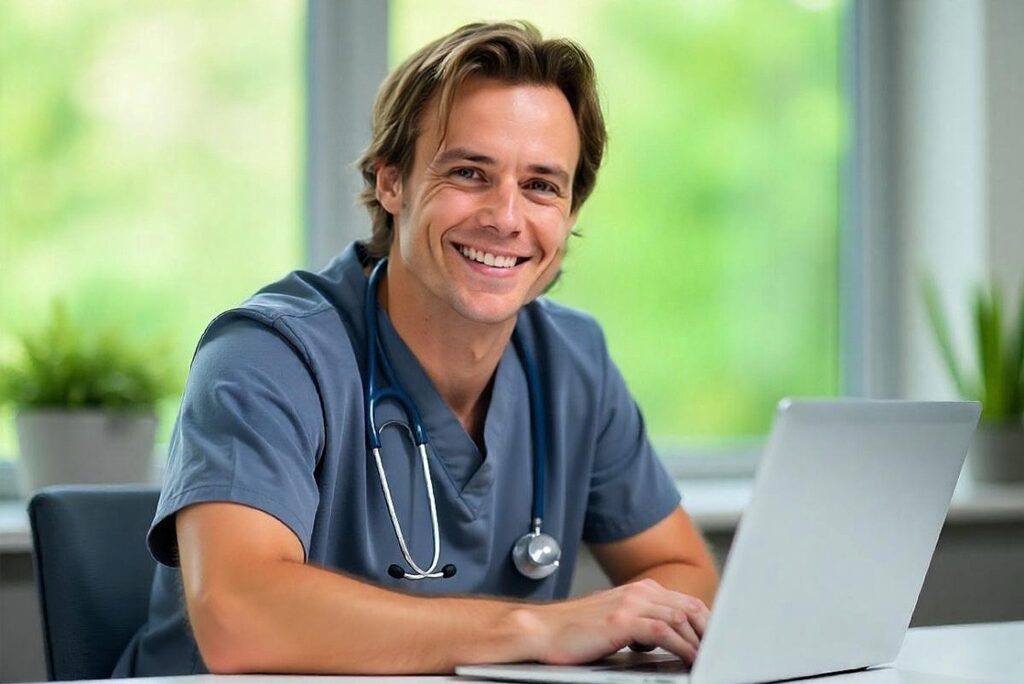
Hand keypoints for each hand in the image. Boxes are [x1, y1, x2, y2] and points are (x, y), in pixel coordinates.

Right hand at [522, 579, 709, 665]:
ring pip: (681, 618)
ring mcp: (630, 604)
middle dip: (709, 631)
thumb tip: (666, 639)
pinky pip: (664, 632)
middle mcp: (638, 592)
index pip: (685, 604)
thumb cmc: (574, 631)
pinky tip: (689, 659)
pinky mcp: (622, 621)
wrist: (540, 631)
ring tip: (709, 659)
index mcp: (639, 590)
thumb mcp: (615, 621)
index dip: (705, 623)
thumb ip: (640, 623)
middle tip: (720, 652)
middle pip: (690, 608)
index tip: (717, 642)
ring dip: (699, 641)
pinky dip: (682, 646)